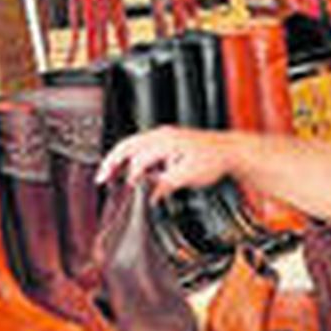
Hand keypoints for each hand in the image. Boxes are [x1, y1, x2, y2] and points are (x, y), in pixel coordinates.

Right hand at [96, 127, 231, 200]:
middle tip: (101, 178)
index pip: (139, 159)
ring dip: (120, 159)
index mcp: (165, 141)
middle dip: (112, 162)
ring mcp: (163, 136)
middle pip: (127, 146)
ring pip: (133, 145)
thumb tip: (150, 195)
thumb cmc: (214, 159)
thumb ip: (166, 185)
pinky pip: (142, 146)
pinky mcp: (166, 141)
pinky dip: (132, 158)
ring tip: (110, 175)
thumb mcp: (188, 176)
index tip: (128, 190)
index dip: (132, 177)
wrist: (229, 151)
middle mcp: (161, 135)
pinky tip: (133, 172)